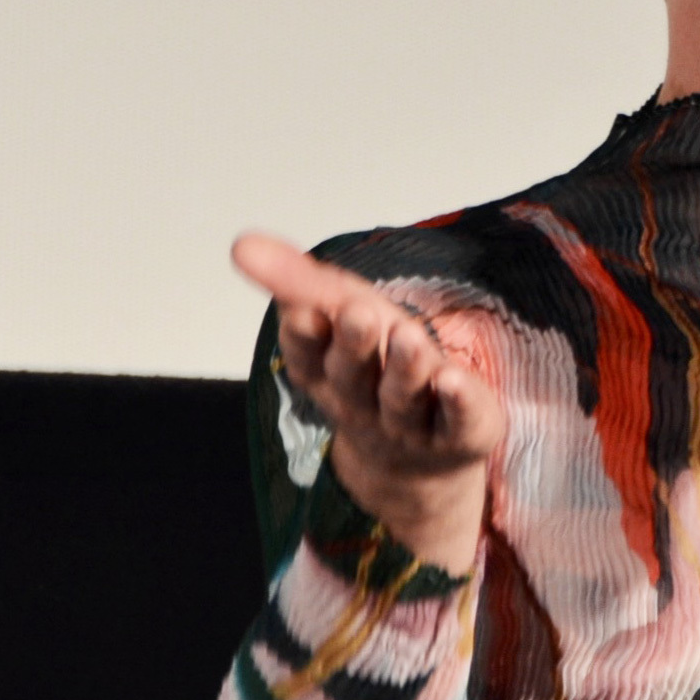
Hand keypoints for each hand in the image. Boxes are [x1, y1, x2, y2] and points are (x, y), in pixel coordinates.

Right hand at [231, 233, 503, 571]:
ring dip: (404, 368)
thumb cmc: (374, 367)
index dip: (305, 335)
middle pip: (354, 375)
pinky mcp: (458, 433)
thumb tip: (242, 243)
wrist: (417, 455)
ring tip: (408, 336)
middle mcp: (363, 401)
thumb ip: (298, 282)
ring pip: (402, 397)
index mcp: (326, 373)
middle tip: (359, 312)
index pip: (308, 356)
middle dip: (355, 344)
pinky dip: (457, 403)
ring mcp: (409, 423)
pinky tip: (456, 381)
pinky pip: (457, 420)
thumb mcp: (339, 315)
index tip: (303, 309)